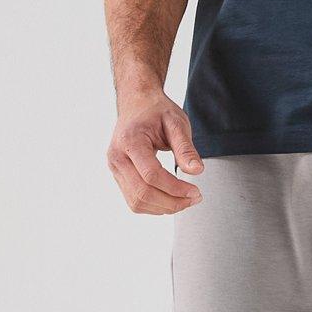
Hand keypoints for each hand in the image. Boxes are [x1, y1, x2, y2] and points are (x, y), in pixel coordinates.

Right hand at [107, 91, 204, 214]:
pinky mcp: (118, 175)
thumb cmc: (156, 111)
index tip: (196, 191)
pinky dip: (154, 206)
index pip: (151, 175)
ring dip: (163, 208)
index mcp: (130, 141)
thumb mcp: (177, 123)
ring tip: (185, 200)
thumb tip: (197, 171)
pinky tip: (171, 199)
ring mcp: (114, 168)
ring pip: (136, 202)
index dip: (175, 188)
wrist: (137, 103)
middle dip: (172, 202)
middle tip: (195, 198)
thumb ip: (186, 148)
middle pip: (142, 193)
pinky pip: (133, 200)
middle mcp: (117, 157)